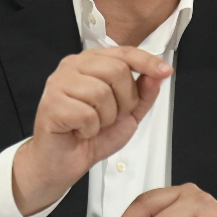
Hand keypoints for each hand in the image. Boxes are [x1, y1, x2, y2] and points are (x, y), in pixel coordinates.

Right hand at [12, 47, 171, 215]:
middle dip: (124, 100)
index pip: (124, 53)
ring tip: (93, 124)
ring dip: (106, 118)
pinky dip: (90, 129)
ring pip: (102, 92)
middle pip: (117, 70)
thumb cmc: (90, 135)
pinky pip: (86, 114)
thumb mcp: (128, 114)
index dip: (147, 61)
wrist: (63, 162)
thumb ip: (143, 94)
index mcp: (91, 63)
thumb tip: (156, 75)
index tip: (165, 71)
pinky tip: (81, 131)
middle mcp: (73, 67)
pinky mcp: (52, 104)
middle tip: (111, 116)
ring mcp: (59, 83)